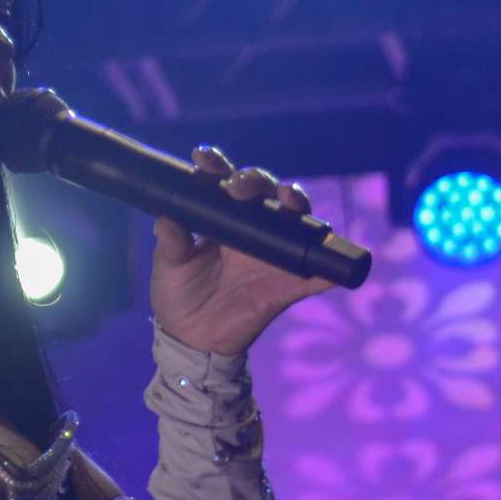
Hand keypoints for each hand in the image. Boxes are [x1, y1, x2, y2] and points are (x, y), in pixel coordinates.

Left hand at [148, 147, 333, 357]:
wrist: (192, 339)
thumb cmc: (178, 295)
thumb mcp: (168, 268)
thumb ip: (171, 245)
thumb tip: (165, 220)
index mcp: (221, 218)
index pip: (224, 183)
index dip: (218, 166)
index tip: (204, 160)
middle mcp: (252, 228)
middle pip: (265, 192)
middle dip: (256, 180)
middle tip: (240, 187)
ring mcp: (275, 253)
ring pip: (296, 219)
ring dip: (296, 203)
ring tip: (288, 199)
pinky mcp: (290, 283)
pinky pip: (319, 273)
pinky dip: (332, 266)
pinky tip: (335, 259)